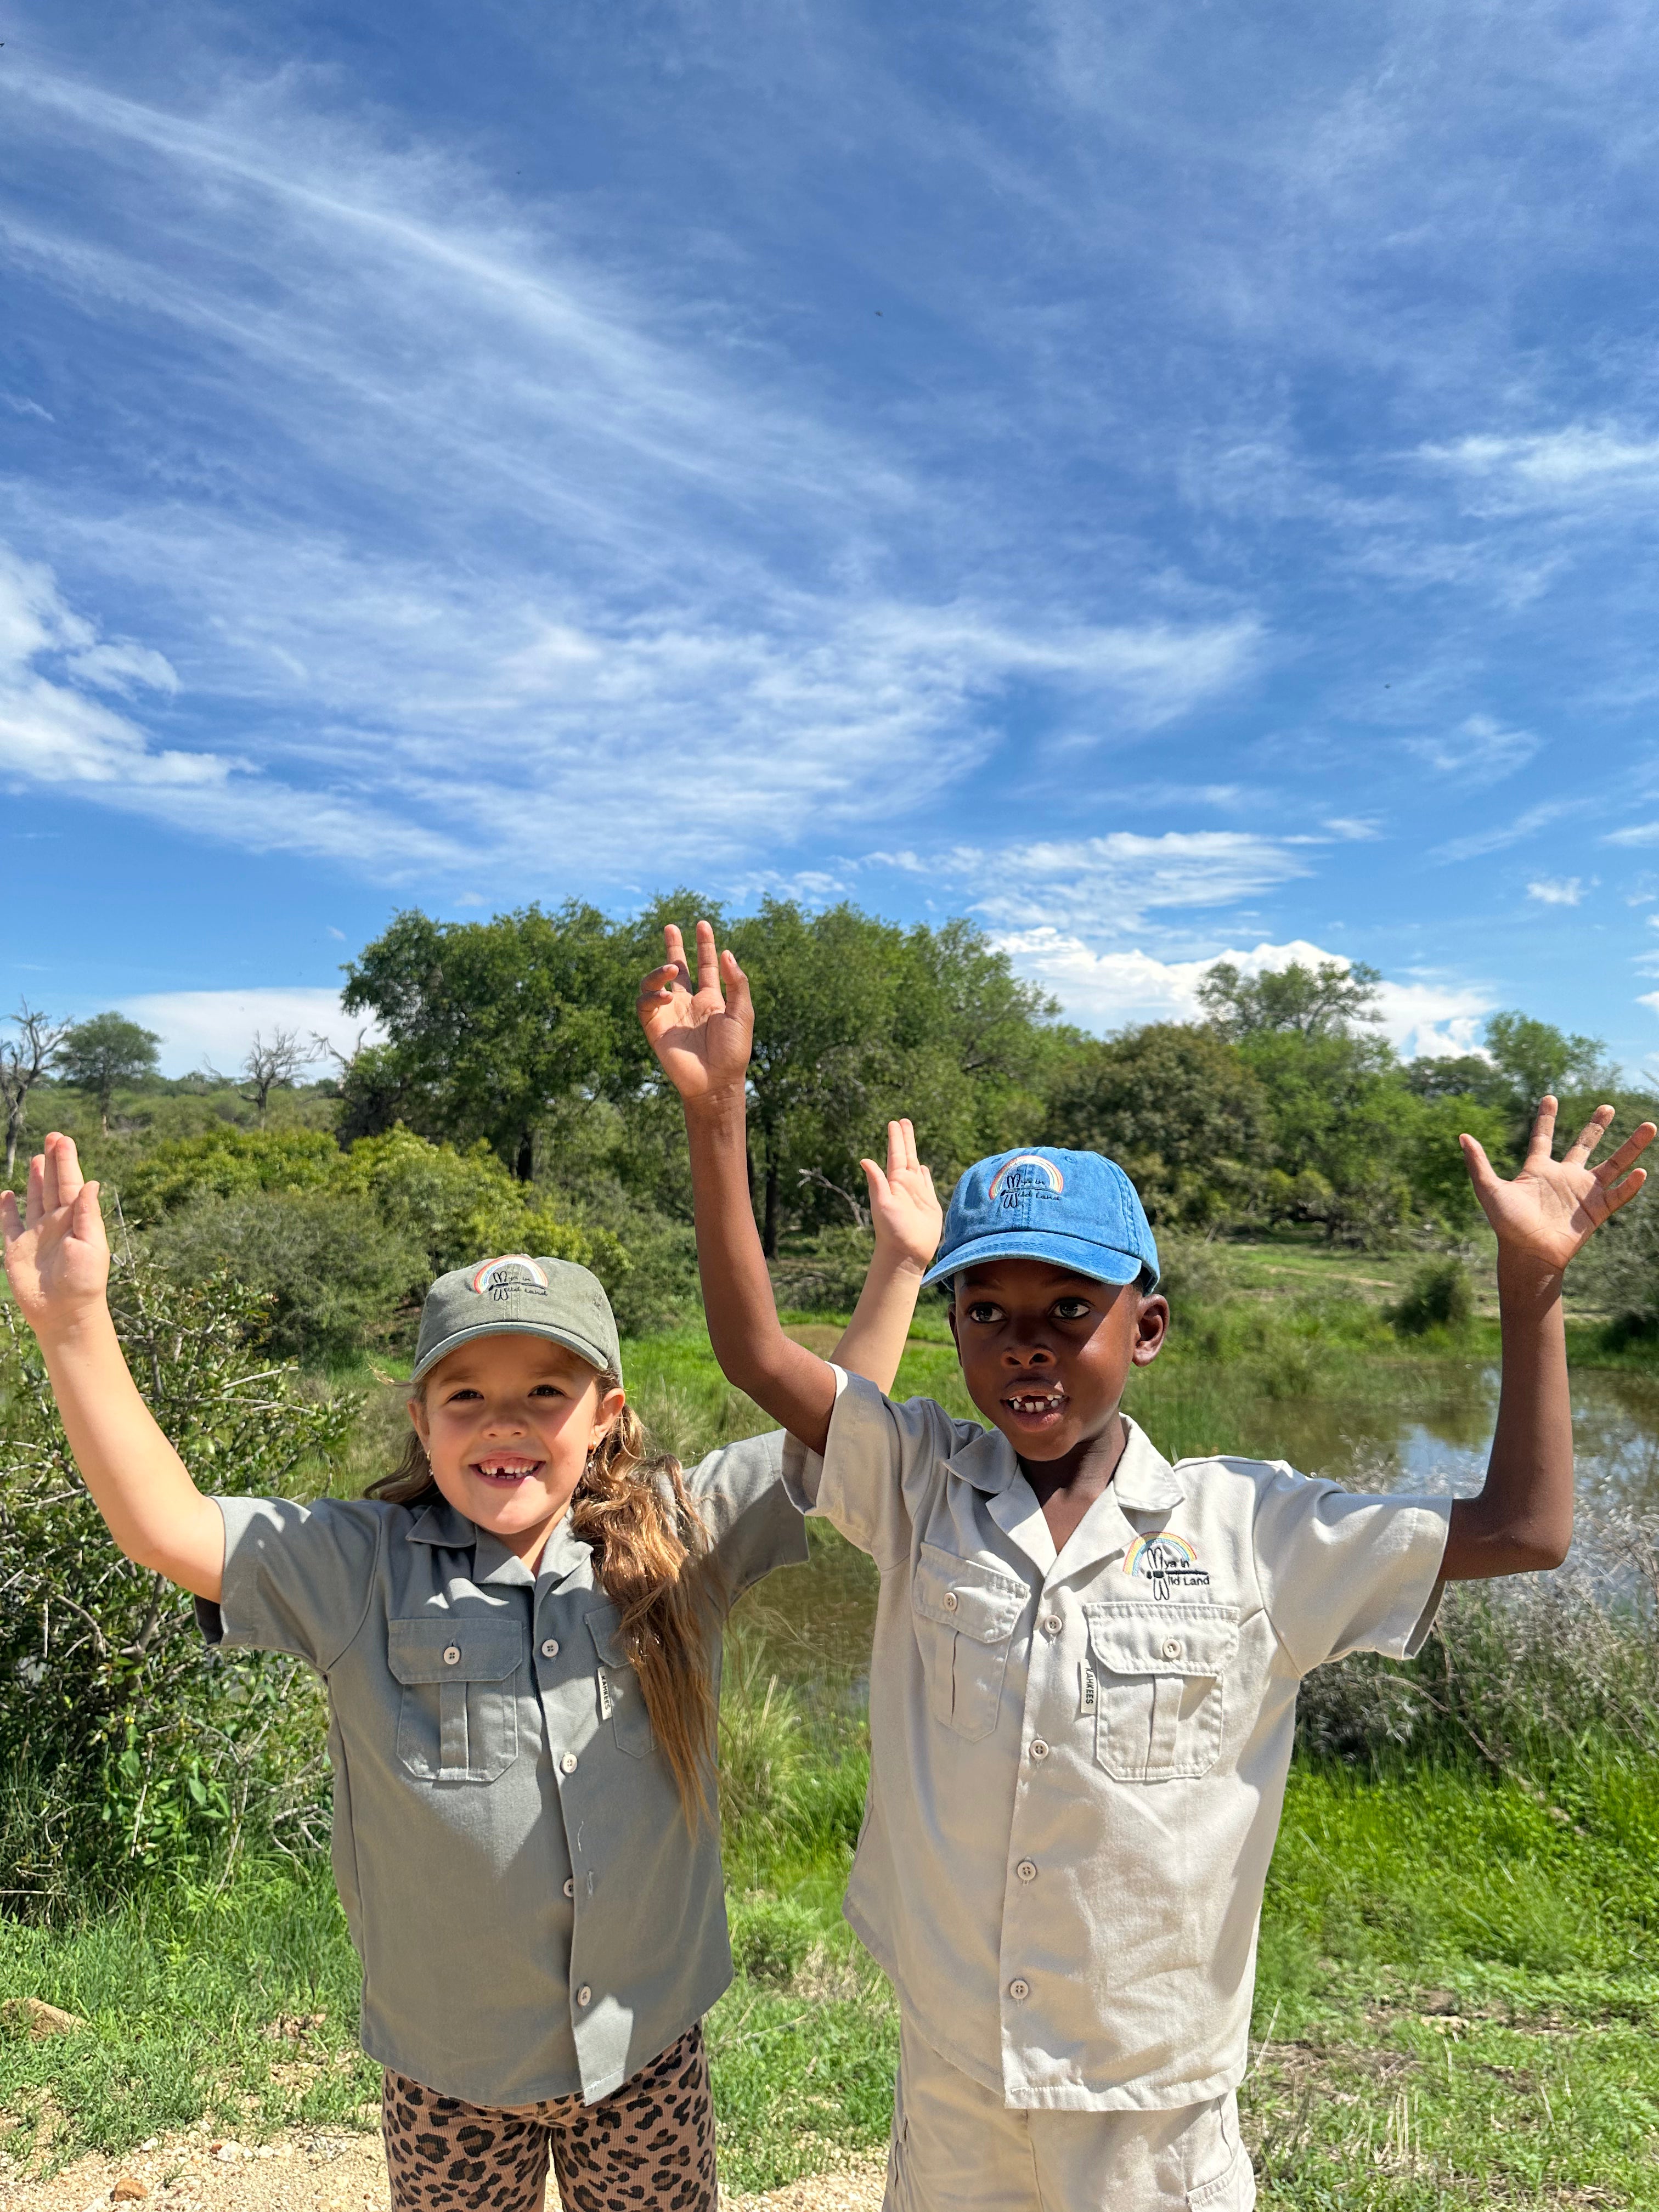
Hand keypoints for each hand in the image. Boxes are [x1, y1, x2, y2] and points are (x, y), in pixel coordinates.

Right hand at [2, 1132, 110, 1336]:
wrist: (64, 1314)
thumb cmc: (84, 1282)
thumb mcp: (92, 1245)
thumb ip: (87, 1214)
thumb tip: (92, 1183)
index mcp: (75, 1220)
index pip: (70, 1183)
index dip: (66, 1161)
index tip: (62, 1139)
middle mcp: (55, 1223)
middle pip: (52, 1185)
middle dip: (52, 1162)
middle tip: (52, 1137)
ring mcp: (35, 1235)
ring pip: (34, 1199)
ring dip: (35, 1179)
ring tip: (36, 1158)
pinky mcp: (16, 1250)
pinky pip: (9, 1224)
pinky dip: (7, 1209)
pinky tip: (7, 1194)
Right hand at [637, 920, 754, 1102]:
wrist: (716, 1082)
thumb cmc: (733, 1051)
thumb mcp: (741, 1013)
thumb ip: (736, 983)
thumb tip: (726, 953)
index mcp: (711, 1000)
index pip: (706, 966)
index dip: (705, 945)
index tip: (703, 924)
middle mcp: (689, 1004)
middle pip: (678, 969)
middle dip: (674, 947)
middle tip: (671, 927)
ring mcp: (670, 1014)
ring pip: (656, 983)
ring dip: (660, 970)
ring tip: (672, 967)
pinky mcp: (655, 1027)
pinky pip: (645, 1004)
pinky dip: (652, 995)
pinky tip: (667, 996)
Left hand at [861, 1119, 942, 1274]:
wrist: (906, 1253)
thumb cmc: (892, 1230)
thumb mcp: (882, 1203)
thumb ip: (876, 1181)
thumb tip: (864, 1160)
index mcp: (894, 1182)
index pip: (896, 1155)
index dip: (896, 1139)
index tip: (894, 1122)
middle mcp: (905, 1185)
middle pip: (906, 1155)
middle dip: (905, 1138)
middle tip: (903, 1121)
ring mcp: (917, 1194)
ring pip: (917, 1166)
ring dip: (914, 1152)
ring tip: (912, 1139)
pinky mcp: (928, 1204)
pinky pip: (927, 1183)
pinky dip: (925, 1174)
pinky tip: (923, 1168)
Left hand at [1462, 1098, 1654, 1273]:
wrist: (1528, 1254)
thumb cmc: (1507, 1225)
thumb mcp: (1489, 1190)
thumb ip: (1478, 1163)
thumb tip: (1462, 1136)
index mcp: (1538, 1169)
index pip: (1543, 1137)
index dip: (1546, 1117)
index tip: (1550, 1096)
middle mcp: (1564, 1177)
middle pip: (1584, 1145)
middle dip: (1596, 1126)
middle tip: (1608, 1106)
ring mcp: (1583, 1193)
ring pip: (1613, 1164)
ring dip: (1631, 1146)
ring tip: (1650, 1126)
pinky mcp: (1597, 1211)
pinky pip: (1619, 1194)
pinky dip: (1631, 1185)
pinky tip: (1641, 1171)